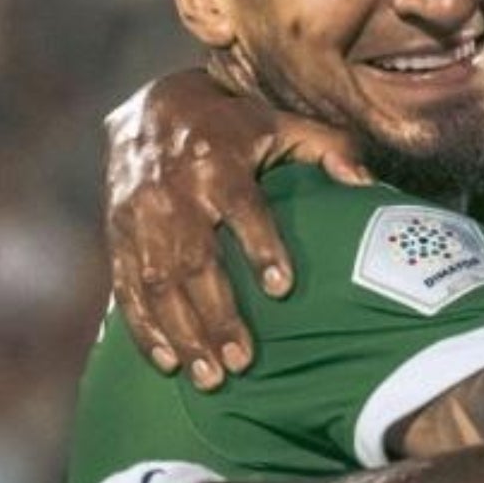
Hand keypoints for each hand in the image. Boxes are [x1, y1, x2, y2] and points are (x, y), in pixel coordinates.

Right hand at [105, 64, 366, 389]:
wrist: (152, 104)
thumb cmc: (233, 123)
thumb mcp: (281, 122)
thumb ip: (328, 147)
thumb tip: (366, 184)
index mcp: (219, 160)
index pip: (243, 207)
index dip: (261, 247)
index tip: (282, 289)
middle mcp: (173, 189)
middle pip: (195, 260)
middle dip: (217, 315)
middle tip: (242, 362)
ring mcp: (140, 214)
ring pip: (158, 282)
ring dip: (183, 333)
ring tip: (210, 377)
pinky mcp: (117, 233)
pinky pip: (126, 286)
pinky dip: (144, 328)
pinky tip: (167, 363)